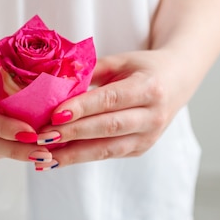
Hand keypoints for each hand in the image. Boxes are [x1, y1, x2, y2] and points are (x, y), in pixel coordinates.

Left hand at [33, 50, 190, 169]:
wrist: (177, 81)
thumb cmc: (143, 68)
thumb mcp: (121, 61)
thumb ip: (91, 70)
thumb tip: (55, 80)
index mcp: (149, 88)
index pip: (111, 99)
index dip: (82, 108)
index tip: (55, 114)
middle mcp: (153, 116)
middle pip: (108, 127)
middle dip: (73, 134)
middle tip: (42, 137)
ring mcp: (149, 137)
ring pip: (107, 149)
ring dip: (73, 154)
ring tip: (44, 156)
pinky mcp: (140, 149)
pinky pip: (107, 155)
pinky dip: (80, 157)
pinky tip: (57, 159)